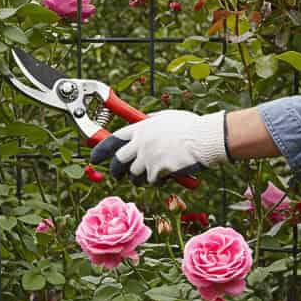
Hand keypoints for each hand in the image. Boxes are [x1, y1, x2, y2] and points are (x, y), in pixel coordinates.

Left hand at [90, 110, 227, 183]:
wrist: (206, 137)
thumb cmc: (190, 127)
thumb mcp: (165, 118)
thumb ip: (148, 125)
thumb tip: (139, 129)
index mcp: (141, 129)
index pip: (112, 140)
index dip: (100, 151)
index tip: (94, 158)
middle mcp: (141, 144)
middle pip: (117, 163)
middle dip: (116, 171)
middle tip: (118, 175)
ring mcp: (148, 159)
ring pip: (134, 176)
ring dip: (140, 176)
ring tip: (154, 170)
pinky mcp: (157, 172)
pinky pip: (151, 181)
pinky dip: (158, 180)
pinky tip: (169, 171)